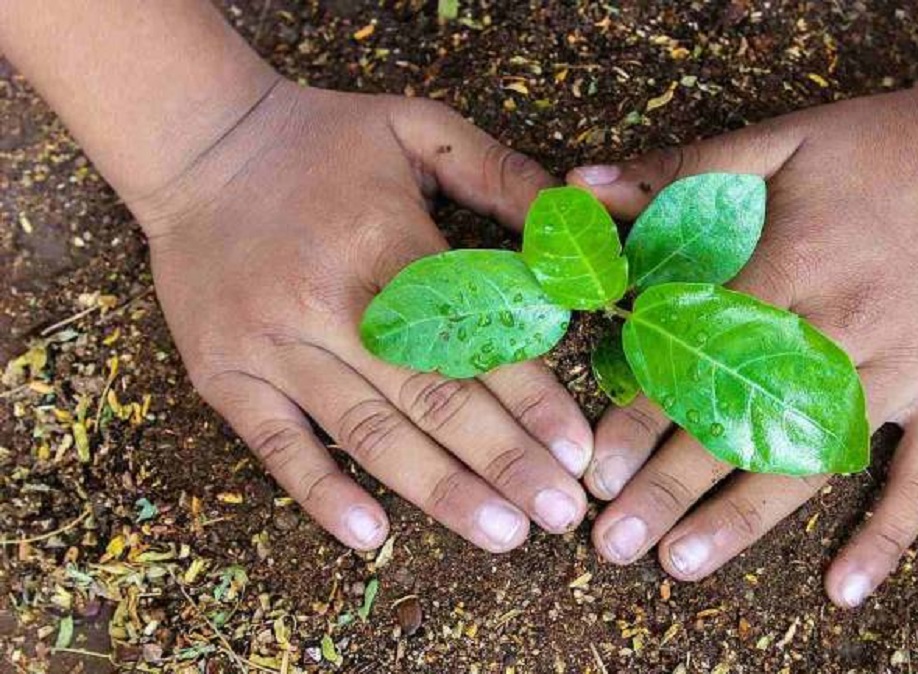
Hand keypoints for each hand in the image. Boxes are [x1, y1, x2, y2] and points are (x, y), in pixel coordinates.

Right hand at [130, 82, 592, 552]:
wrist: (197, 143)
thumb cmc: (321, 141)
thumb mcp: (418, 129)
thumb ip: (500, 174)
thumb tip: (574, 226)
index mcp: (386, 242)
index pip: (472, 335)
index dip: (531, 399)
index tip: (577, 452)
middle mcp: (330, 302)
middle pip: (430, 398)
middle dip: (503, 461)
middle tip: (560, 513)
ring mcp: (273, 345)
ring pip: (367, 433)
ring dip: (438, 490)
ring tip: (502, 533)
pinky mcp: (226, 374)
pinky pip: (276, 445)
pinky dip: (322, 492)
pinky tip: (371, 535)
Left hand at [566, 77, 917, 605]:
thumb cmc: (891, 143)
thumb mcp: (782, 138)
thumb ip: (682, 169)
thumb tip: (581, 188)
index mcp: (791, 270)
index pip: (698, 358)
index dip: (641, 417)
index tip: (595, 469)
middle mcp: (842, 332)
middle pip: (743, 423)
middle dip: (670, 487)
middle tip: (610, 543)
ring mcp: (906, 370)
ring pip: (814, 462)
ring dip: (745, 519)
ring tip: (681, 565)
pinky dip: (888, 533)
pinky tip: (843, 588)